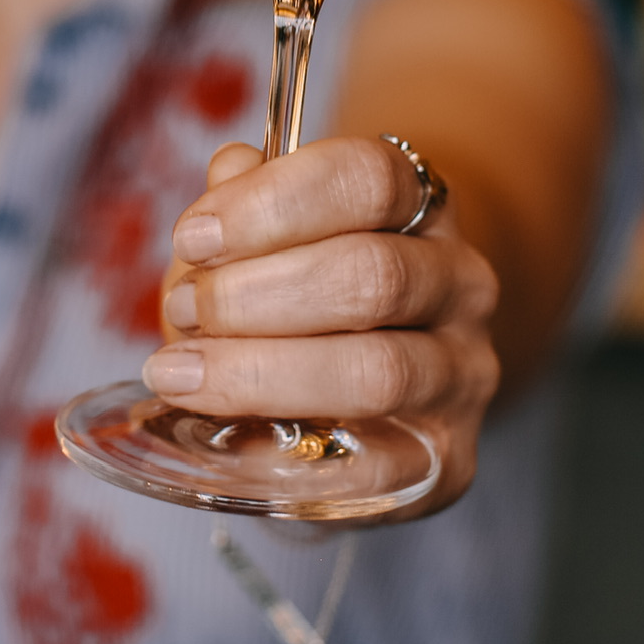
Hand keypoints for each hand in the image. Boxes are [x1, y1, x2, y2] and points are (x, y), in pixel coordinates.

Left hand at [143, 136, 500, 513]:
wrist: (372, 379)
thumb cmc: (301, 290)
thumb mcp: (269, 232)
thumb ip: (247, 200)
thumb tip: (231, 172)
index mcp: (422, 205)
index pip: (369, 178)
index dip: (272, 204)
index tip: (194, 239)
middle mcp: (460, 283)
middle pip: (372, 275)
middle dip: (253, 296)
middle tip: (184, 311)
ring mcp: (462, 374)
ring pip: (376, 372)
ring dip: (259, 371)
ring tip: (182, 372)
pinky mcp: (448, 461)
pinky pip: (372, 470)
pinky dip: (289, 455)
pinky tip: (226, 441)